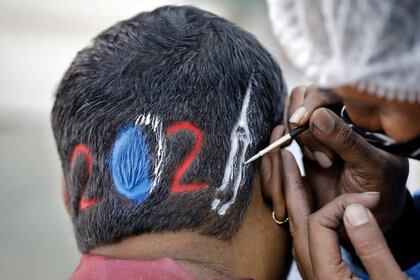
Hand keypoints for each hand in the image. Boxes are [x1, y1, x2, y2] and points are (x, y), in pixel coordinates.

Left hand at [282, 151, 407, 279]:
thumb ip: (371, 246)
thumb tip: (353, 208)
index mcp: (327, 279)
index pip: (319, 224)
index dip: (342, 204)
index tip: (369, 199)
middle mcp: (314, 279)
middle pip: (294, 225)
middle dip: (290, 189)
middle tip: (284, 160)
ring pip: (296, 236)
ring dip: (294, 204)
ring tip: (291, 179)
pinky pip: (305, 246)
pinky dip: (305, 223)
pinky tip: (308, 212)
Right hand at [286, 85, 408, 232]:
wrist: (363, 214)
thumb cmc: (379, 189)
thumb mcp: (370, 166)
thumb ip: (346, 140)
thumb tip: (317, 116)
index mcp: (358, 111)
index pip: (327, 90)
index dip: (311, 104)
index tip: (301, 123)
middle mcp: (337, 114)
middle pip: (303, 97)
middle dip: (305, 126)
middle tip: (324, 156)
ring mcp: (319, 129)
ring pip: (292, 114)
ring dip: (301, 139)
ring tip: (323, 162)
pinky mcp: (305, 145)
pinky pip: (286, 134)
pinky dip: (288, 146)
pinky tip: (312, 161)